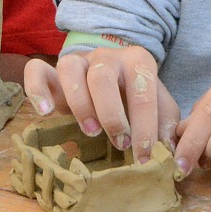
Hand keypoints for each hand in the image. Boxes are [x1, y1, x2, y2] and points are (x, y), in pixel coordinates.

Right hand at [23, 46, 180, 163]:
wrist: (113, 78)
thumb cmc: (136, 98)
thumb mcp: (159, 107)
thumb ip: (168, 124)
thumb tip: (174, 153)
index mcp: (137, 61)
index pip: (142, 90)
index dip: (145, 126)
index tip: (144, 155)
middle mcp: (106, 56)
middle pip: (102, 76)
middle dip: (111, 114)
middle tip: (119, 143)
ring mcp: (77, 61)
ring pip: (70, 69)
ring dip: (80, 103)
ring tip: (90, 132)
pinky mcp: (52, 71)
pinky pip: (36, 70)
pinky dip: (37, 90)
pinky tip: (45, 114)